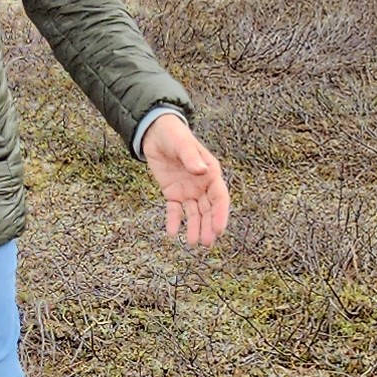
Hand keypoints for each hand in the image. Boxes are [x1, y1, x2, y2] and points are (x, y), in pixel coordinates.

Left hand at [140, 113, 230, 245]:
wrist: (155, 133)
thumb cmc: (174, 135)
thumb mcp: (182, 144)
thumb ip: (191, 158)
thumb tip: (201, 170)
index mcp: (211, 173)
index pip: (219, 198)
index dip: (220, 214)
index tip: (219, 229)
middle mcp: (202, 185)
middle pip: (208, 210)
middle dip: (208, 226)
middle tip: (206, 243)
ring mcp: (188, 191)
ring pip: (194, 213)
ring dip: (195, 228)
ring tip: (192, 243)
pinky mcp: (173, 193)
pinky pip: (175, 210)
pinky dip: (174, 221)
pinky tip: (172, 233)